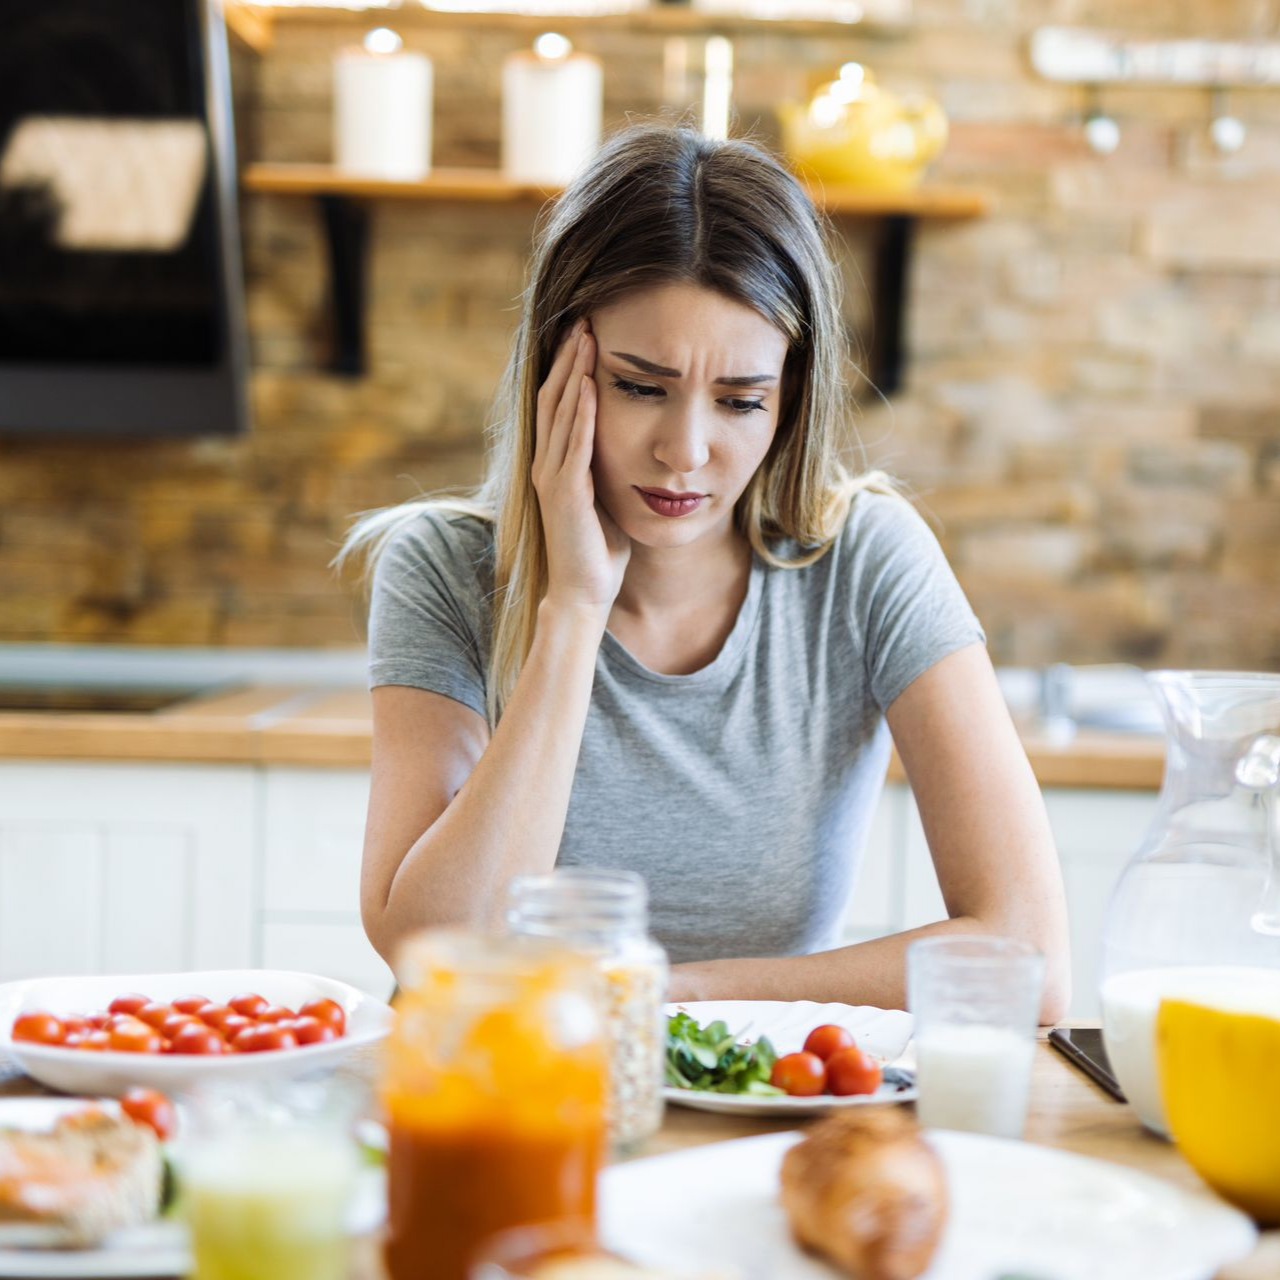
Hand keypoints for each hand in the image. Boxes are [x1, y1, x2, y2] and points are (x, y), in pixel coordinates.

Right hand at [532, 317, 630, 614]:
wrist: (585, 592)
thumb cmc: (600, 548)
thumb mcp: (606, 495)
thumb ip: (608, 465)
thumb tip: (634, 440)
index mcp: (556, 462)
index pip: (560, 402)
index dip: (570, 366)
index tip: (588, 331)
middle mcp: (546, 463)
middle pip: (554, 397)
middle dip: (569, 357)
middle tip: (585, 317)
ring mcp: (551, 478)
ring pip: (559, 413)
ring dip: (573, 373)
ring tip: (586, 337)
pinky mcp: (562, 494)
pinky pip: (572, 445)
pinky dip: (579, 414)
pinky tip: (589, 386)